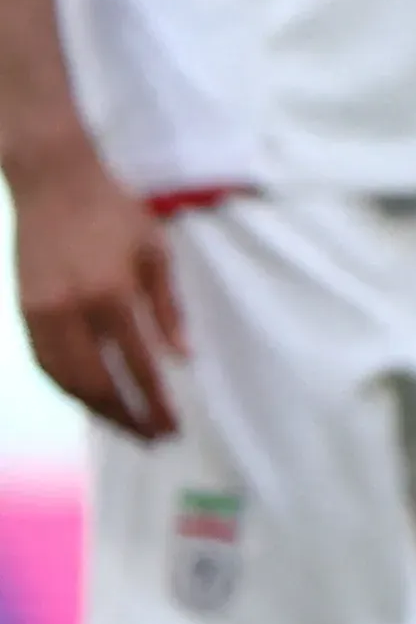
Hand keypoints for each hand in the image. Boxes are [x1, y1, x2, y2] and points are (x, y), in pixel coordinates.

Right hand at [10, 142, 184, 437]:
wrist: (55, 186)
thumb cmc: (116, 213)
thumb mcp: (156, 251)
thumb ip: (168, 307)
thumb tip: (182, 357)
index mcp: (113, 293)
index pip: (139, 363)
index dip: (155, 400)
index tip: (173, 424)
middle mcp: (74, 311)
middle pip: (99, 383)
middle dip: (126, 417)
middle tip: (152, 437)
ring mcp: (43, 315)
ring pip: (67, 382)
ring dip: (97, 411)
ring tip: (126, 427)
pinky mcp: (24, 314)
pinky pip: (46, 366)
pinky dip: (69, 390)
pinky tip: (90, 400)